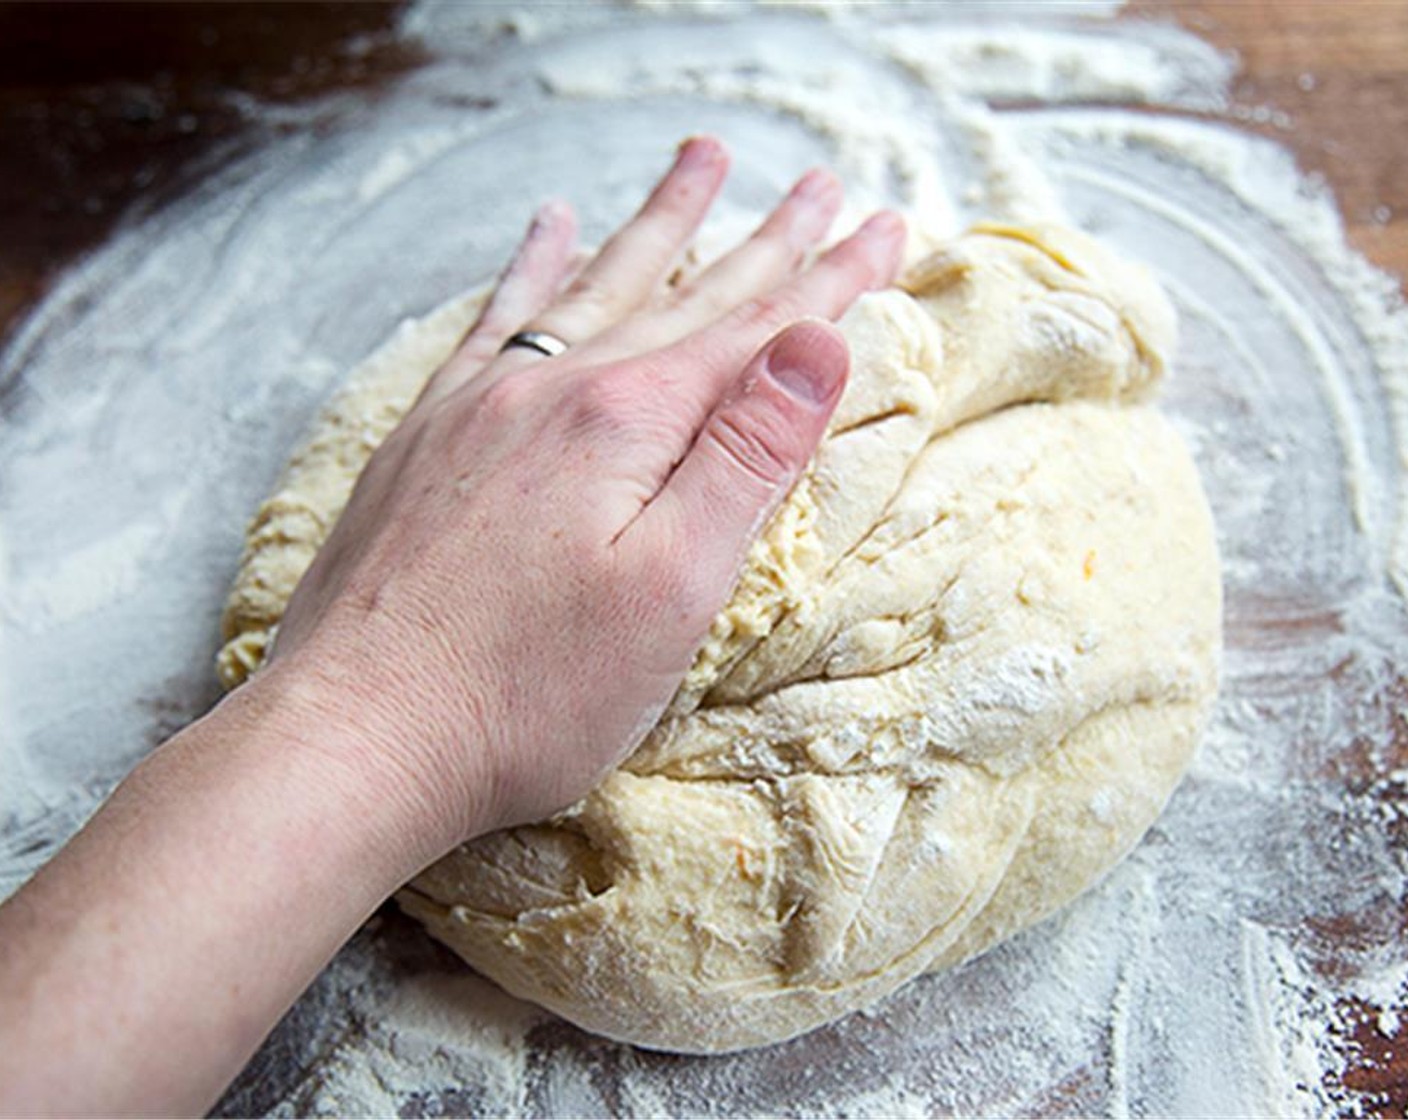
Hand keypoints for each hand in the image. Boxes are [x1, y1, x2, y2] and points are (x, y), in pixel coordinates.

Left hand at [267, 136, 905, 848]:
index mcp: (625, 422)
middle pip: (683, 296)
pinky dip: (532, 267)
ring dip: (658, 224)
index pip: (756, 333)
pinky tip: (548, 226)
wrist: (354, 735)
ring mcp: (479, 405)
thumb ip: (746, 456)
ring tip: (704, 159)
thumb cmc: (527, 690)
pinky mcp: (427, 436)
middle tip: (820, 181)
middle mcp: (551, 390)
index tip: (885, 225)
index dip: (830, 280)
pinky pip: (495, 320)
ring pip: (593, 287)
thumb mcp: (672, 589)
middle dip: (765, 240)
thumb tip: (819, 340)